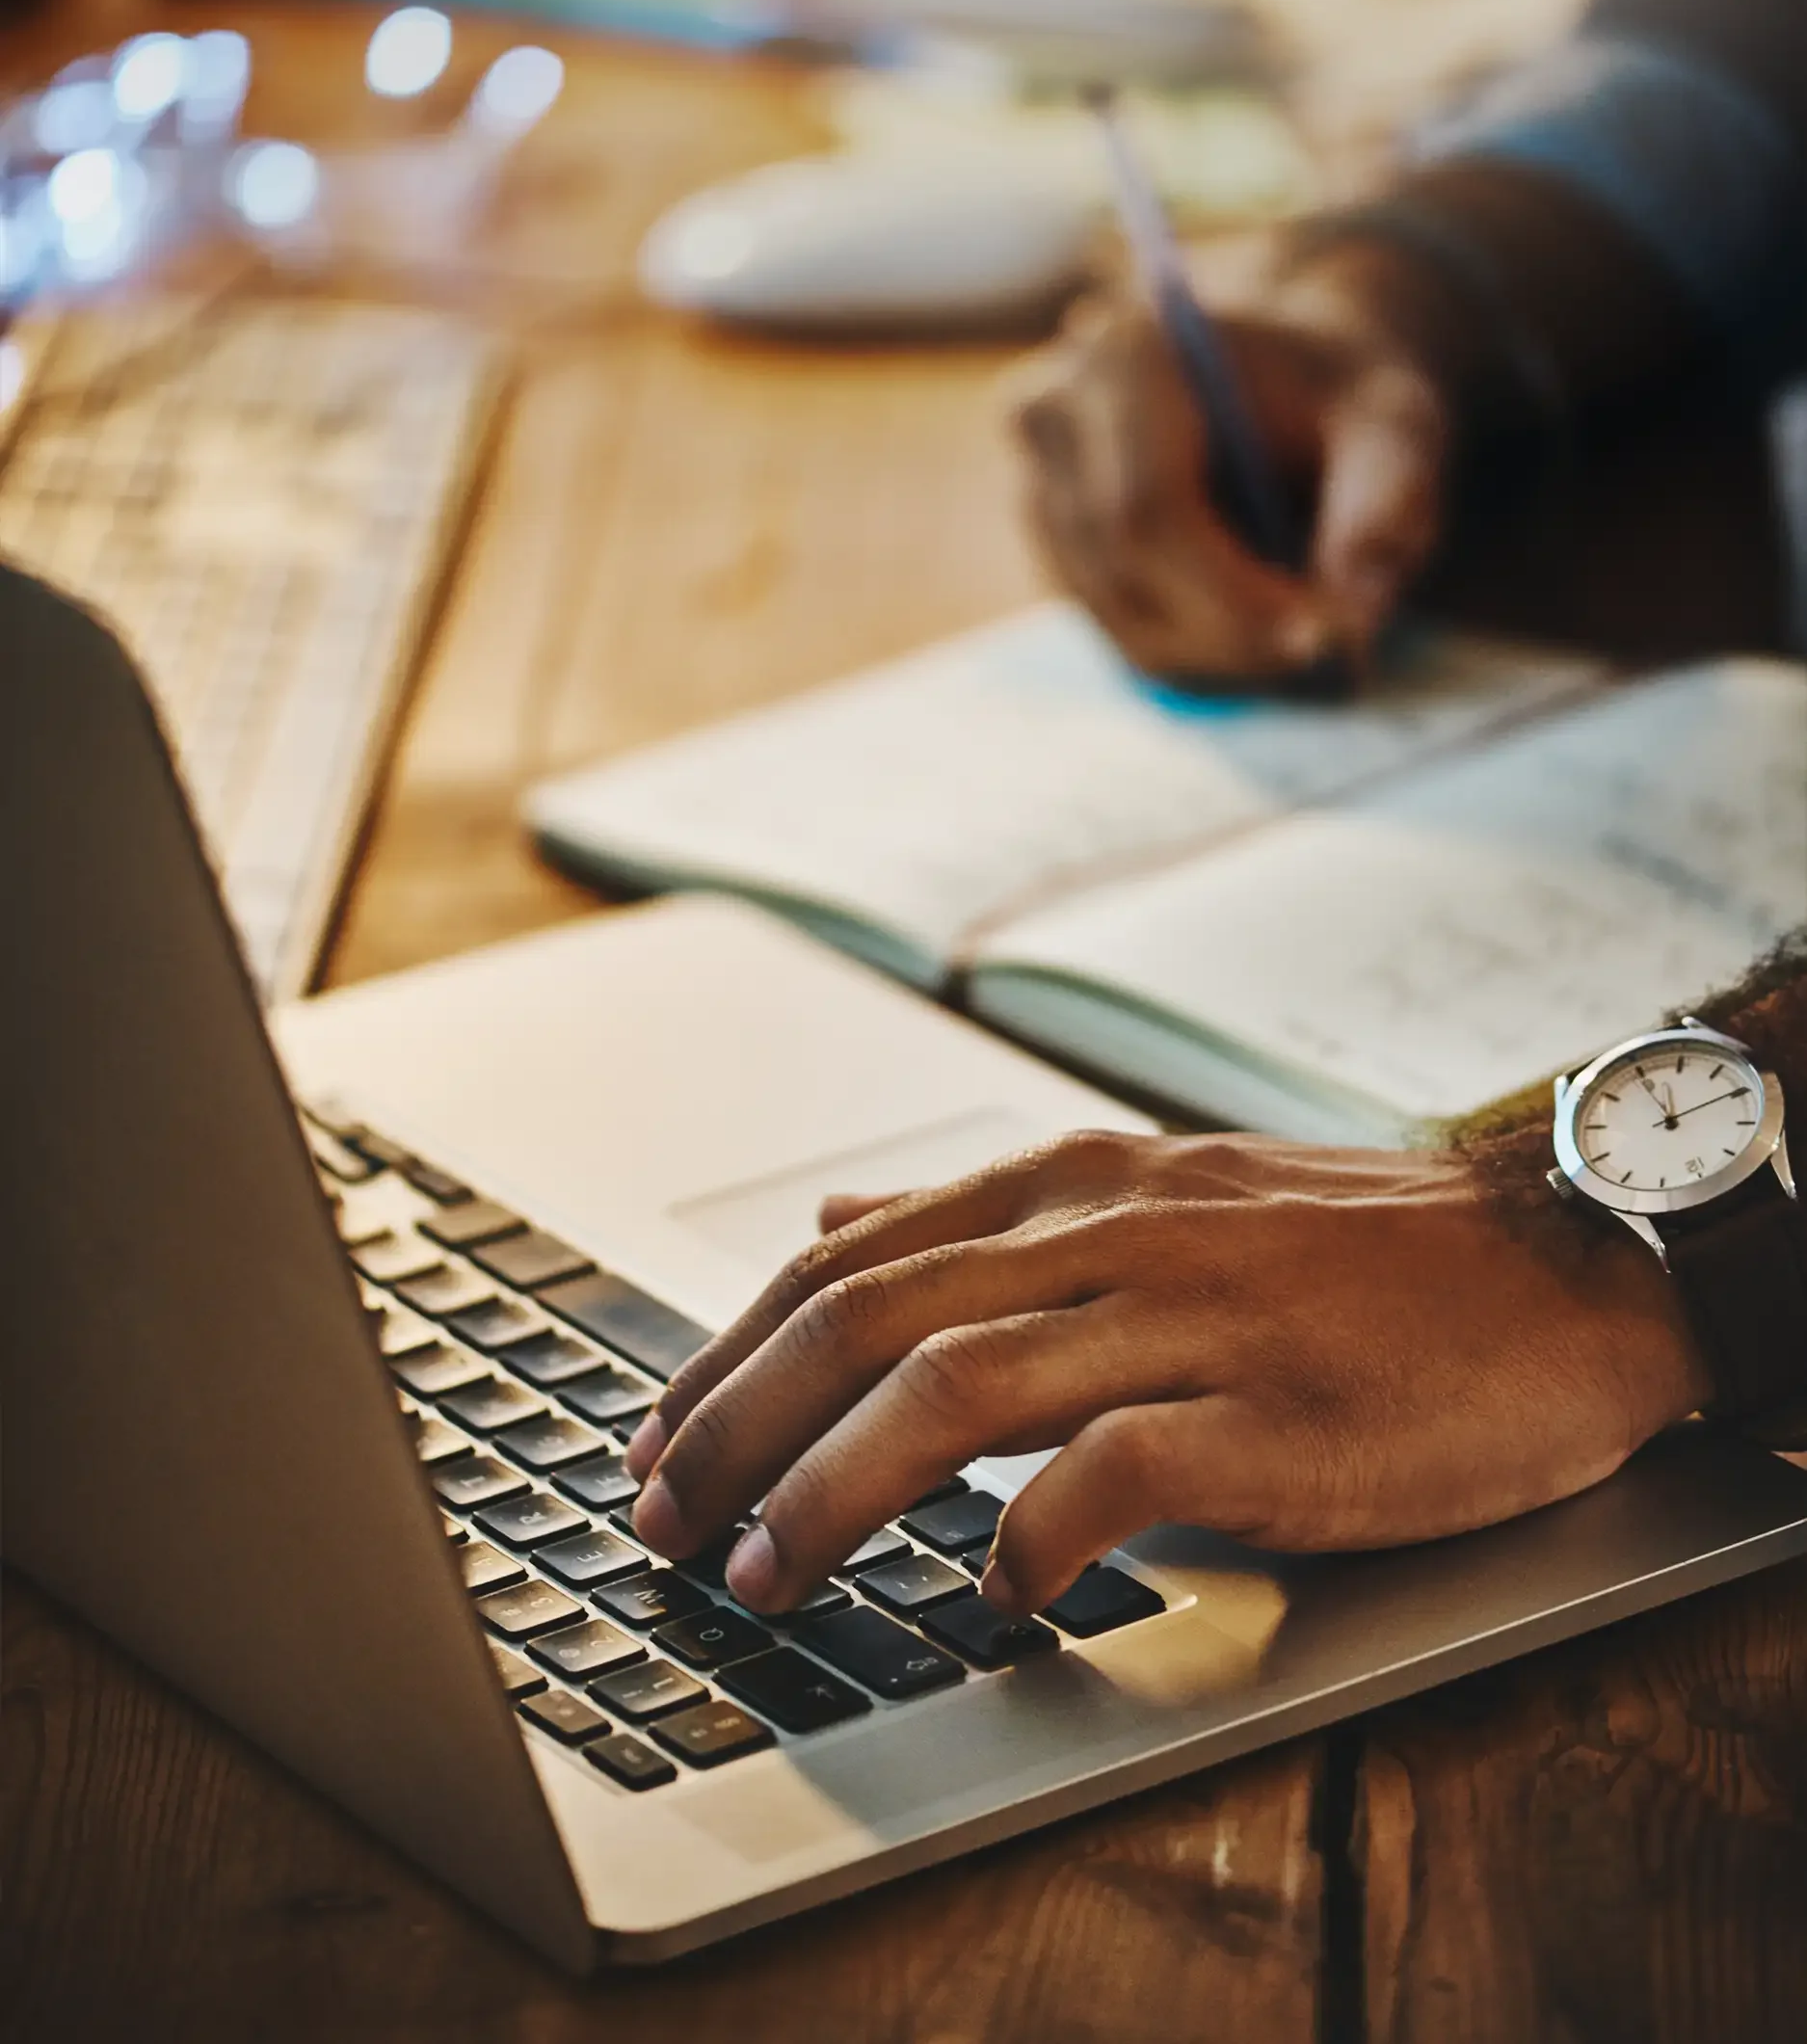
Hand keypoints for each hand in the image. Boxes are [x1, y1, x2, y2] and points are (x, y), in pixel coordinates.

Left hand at [625, 1129, 1707, 1617]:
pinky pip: (1114, 1472)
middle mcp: (1110, 1233)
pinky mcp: (1273, 1415)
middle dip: (736, 1426)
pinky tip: (992, 1594)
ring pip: (954, 1385)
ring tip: (765, 1573)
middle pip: (866, 1319)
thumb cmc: (1350, 1246)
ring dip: (832, 1488)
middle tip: (664, 1521)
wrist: (1555, 1261)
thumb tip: (836, 1220)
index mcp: (1071, 1183)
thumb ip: (984, 1215)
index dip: (729, 1357)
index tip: (659, 1441)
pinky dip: (1030, 1538)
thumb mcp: (1152, 1190)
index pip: (846, 1262)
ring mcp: (1191, 1318)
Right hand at [1003, 244, 1461, 686]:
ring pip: (1116, 614)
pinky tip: (1260, 635)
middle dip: (1231, 634)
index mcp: (1126, 351)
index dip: (1229, 593)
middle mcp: (1054, 412)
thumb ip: (1389, 497)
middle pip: (1123, 571)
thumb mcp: (1398, 422)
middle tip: (1332, 654)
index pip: (1148, 509)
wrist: (1286, 378)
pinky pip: (1113, 627)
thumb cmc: (1338, 393)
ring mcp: (1035, 482)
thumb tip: (1354, 609)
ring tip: (1308, 640)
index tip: (1322, 637)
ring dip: (1216, 655)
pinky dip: (1193, 653)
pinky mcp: (1048, 542)